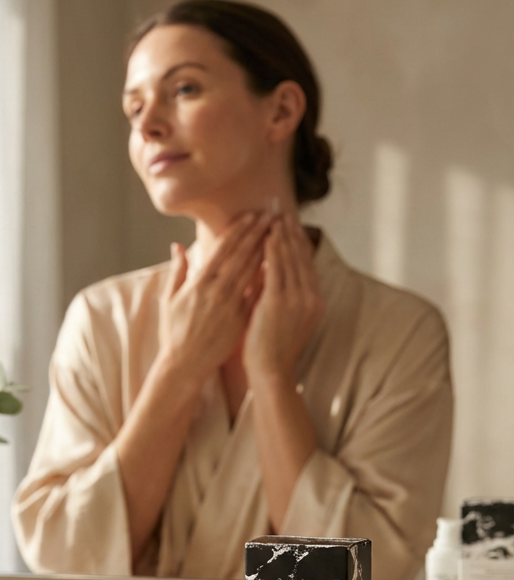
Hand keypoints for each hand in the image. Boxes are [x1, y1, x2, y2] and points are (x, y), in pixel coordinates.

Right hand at [157, 212, 270, 387]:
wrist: (185, 364)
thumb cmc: (174, 332)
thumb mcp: (169, 299)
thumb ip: (177, 271)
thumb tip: (177, 247)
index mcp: (199, 282)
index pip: (223, 247)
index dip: (239, 229)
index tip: (252, 215)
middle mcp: (217, 290)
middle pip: (242, 254)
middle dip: (258, 232)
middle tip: (272, 215)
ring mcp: (231, 304)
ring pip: (253, 271)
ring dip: (267, 249)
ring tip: (279, 232)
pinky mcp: (241, 318)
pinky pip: (258, 293)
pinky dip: (268, 277)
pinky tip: (278, 264)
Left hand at [243, 216, 323, 383]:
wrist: (272, 372)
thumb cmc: (271, 348)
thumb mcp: (283, 317)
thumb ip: (282, 294)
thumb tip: (270, 272)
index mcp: (313, 300)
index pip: (306, 261)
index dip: (297, 239)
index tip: (288, 221)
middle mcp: (311, 296)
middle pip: (301, 254)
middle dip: (290, 229)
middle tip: (280, 207)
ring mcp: (298, 298)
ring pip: (291, 257)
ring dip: (281, 233)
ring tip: (273, 214)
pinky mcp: (281, 301)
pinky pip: (277, 267)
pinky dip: (273, 248)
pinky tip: (266, 233)